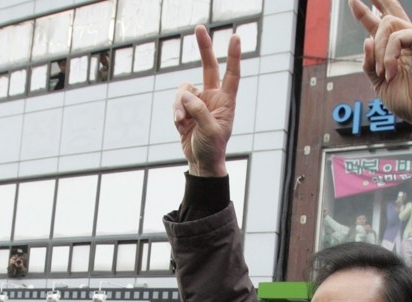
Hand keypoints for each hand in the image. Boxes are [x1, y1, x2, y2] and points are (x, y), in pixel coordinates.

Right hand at [172, 26, 239, 176]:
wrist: (200, 162)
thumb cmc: (212, 148)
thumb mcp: (209, 131)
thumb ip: (199, 112)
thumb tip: (186, 96)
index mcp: (226, 101)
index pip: (232, 74)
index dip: (233, 56)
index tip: (235, 37)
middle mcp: (213, 97)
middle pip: (208, 66)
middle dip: (203, 48)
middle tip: (199, 28)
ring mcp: (198, 102)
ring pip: (184, 90)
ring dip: (179, 105)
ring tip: (181, 121)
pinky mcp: (185, 109)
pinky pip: (176, 102)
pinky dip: (176, 113)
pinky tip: (180, 126)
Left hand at [349, 0, 411, 137]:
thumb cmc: (407, 101)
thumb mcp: (379, 83)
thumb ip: (370, 63)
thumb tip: (366, 39)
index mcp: (399, 50)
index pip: (383, 27)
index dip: (368, 14)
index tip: (354, 2)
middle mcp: (410, 40)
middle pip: (389, 13)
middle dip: (374, 3)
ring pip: (386, 25)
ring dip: (378, 50)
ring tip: (384, 73)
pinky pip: (396, 36)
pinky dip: (388, 55)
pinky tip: (391, 72)